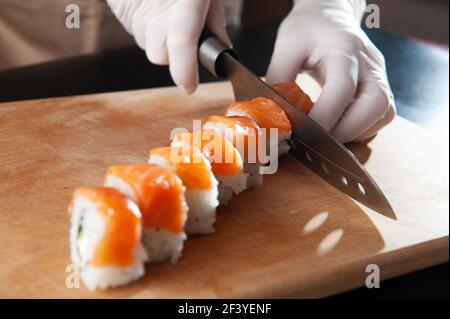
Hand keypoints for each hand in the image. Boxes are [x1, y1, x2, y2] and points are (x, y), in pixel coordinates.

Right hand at [107, 0, 230, 93]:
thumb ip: (215, 23)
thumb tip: (224, 50)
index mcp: (184, 4)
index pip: (182, 43)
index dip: (184, 71)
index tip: (188, 87)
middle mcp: (157, 8)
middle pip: (159, 56)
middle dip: (172, 56)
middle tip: (183, 39)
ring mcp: (135, 9)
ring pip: (146, 45)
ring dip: (158, 40)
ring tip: (166, 16)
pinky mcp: (120, 8)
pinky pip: (133, 31)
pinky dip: (145, 28)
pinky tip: (152, 9)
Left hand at [266, 0, 394, 142]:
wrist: (331, 16)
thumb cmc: (309, 28)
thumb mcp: (287, 44)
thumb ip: (279, 77)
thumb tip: (273, 112)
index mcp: (344, 49)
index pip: (343, 87)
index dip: (326, 114)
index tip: (305, 131)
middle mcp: (369, 64)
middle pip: (377, 103)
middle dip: (349, 129)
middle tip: (321, 141)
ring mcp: (379, 76)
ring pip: (384, 113)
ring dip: (358, 132)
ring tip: (329, 136)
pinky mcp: (380, 87)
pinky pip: (381, 115)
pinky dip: (362, 129)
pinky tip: (340, 129)